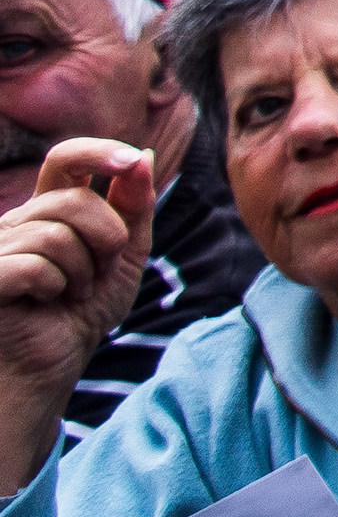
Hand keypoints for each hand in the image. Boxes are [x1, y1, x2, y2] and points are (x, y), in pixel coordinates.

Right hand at [0, 140, 155, 491]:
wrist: (50, 365)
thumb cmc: (82, 312)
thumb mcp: (123, 256)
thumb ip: (134, 207)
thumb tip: (142, 155)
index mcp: (49, 210)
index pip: (66, 159)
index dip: (97, 151)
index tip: (129, 160)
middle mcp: (18, 221)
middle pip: (73, 200)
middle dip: (106, 239)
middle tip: (98, 273)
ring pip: (56, 234)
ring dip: (81, 271)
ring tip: (71, 293)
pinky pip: (34, 265)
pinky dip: (55, 288)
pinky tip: (48, 303)